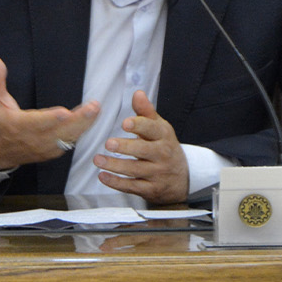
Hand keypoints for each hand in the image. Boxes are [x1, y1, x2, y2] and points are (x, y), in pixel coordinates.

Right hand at [0, 54, 100, 171]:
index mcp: (18, 125)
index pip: (36, 123)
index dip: (50, 119)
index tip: (64, 113)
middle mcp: (33, 139)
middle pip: (59, 131)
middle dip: (78, 120)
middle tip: (93, 107)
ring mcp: (44, 147)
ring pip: (67, 137)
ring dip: (84, 124)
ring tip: (96, 109)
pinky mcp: (52, 152)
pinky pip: (69, 142)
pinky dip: (80, 131)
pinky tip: (91, 118)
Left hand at [91, 90, 190, 204]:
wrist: (182, 177)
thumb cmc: (164, 147)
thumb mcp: (159, 127)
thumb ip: (146, 111)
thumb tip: (137, 93)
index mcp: (164, 136)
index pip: (152, 129)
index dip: (139, 125)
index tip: (125, 123)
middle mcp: (162, 154)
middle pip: (144, 151)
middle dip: (126, 147)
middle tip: (109, 144)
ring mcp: (157, 173)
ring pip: (135, 170)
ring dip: (115, 166)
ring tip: (98, 160)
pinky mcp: (151, 189)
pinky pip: (132, 186)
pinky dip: (116, 183)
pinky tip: (103, 176)